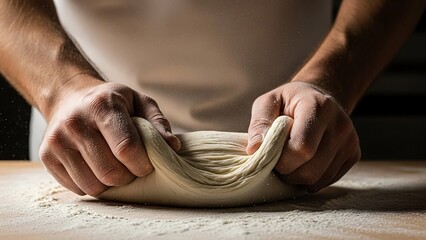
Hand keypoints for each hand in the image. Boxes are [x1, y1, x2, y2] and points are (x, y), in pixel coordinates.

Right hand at [39, 75, 180, 195]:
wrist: (69, 98)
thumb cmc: (111, 102)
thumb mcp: (139, 101)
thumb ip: (158, 123)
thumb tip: (173, 147)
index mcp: (101, 106)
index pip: (126, 148)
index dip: (142, 164)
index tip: (148, 165)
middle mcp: (75, 123)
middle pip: (110, 172)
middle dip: (129, 177)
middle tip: (132, 168)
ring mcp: (57, 141)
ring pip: (93, 185)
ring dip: (111, 185)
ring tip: (116, 168)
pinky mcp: (47, 157)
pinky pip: (78, 188)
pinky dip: (93, 185)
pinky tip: (97, 168)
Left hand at [247, 81, 359, 191]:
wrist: (319, 97)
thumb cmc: (288, 101)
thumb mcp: (268, 103)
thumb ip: (259, 124)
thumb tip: (254, 149)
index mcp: (319, 107)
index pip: (302, 147)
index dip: (281, 159)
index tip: (271, 154)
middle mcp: (340, 124)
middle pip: (311, 169)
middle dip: (287, 172)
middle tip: (278, 161)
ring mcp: (350, 141)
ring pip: (319, 179)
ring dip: (297, 178)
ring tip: (289, 161)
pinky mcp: (354, 154)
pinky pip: (327, 181)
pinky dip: (310, 179)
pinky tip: (303, 163)